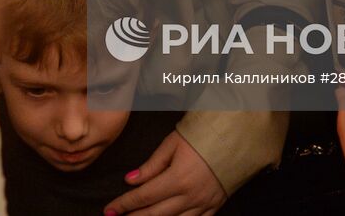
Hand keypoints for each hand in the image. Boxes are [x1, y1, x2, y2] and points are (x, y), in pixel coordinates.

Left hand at [104, 131, 225, 215]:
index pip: (144, 196)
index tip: (108, 209)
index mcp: (178, 179)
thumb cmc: (202, 137)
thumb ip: (151, 165)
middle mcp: (190, 197)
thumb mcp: (172, 144)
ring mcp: (203, 204)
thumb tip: (130, 180)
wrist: (235, 138)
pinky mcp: (214, 207)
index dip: (124, 204)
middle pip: (155, 214)